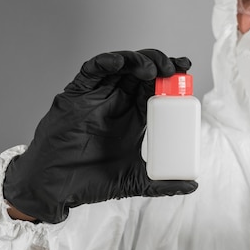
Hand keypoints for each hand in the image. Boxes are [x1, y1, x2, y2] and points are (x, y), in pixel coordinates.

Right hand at [3, 49, 197, 223]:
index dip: (172, 76)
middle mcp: (118, 101)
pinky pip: (89, 72)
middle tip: (173, 67)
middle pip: (141, 71)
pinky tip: (118, 63)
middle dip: (159, 63)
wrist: (55, 188)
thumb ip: (163, 183)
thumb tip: (193, 186)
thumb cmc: (92, 181)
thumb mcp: (135, 181)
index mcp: (134, 115)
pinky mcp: (75, 95)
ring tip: (151, 69)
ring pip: (119, 66)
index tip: (186, 69)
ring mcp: (97, 96)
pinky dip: (104, 63)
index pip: (157, 88)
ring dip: (137, 60)